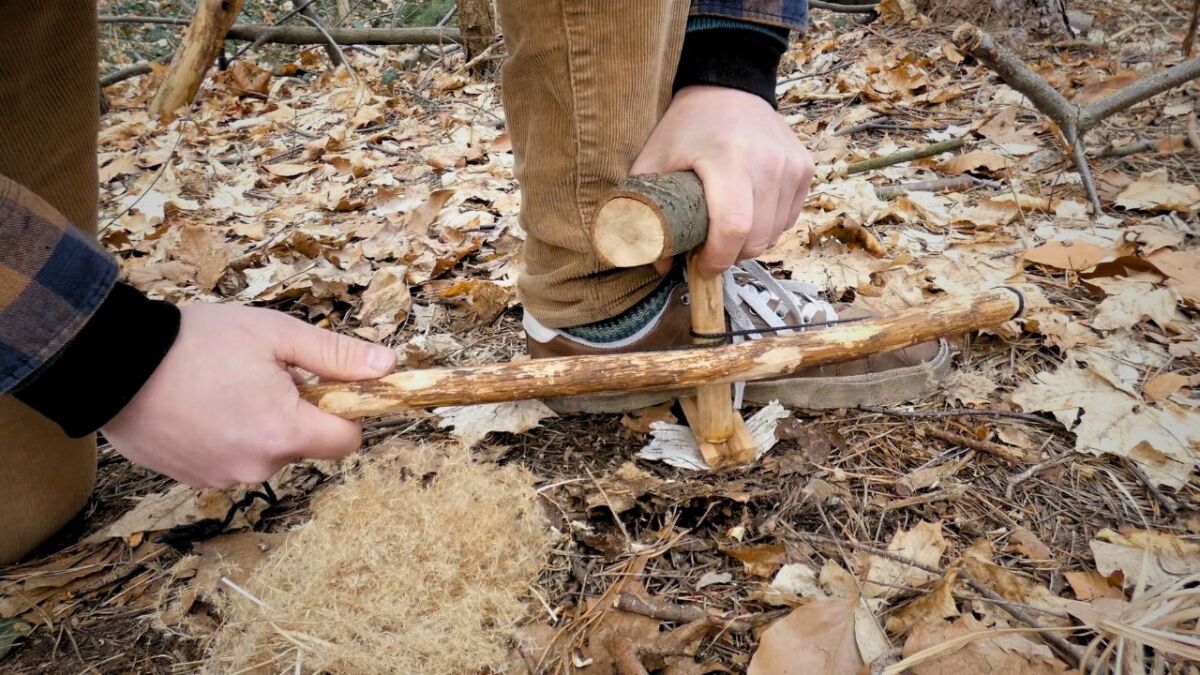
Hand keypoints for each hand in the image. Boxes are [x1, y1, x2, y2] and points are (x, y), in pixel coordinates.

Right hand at [102, 304, 395, 487]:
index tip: (323, 385)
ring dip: (258, 425)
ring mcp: (222, 477)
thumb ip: (336, 354)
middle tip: (260, 375)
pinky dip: (226, 436)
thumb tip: (388, 366)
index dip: (345, 412)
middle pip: (305, 445)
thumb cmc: (197, 343)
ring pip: (266, 452)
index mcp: (285, 432)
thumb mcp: (276, 335)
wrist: (113, 364)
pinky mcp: (193, 478)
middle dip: (295, 413)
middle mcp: (258, 465)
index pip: (347, 440)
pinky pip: (231, 458)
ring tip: (223, 387)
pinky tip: (200, 406)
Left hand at [630, 85, 814, 276]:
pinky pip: (788, 218)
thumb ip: (645, 211)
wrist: (729, 86)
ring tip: (728, 228)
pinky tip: (749, 210)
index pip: (734, 227)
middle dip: (731, 255)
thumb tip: (660, 263)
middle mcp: (768, 162)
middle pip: (757, 238)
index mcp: (727, 159)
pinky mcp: (805, 167)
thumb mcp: (653, 160)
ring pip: (776, 233)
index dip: (718, 257)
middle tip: (710, 248)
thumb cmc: (687, 126)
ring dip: (751, 242)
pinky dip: (769, 225)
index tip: (701, 265)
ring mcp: (791, 165)